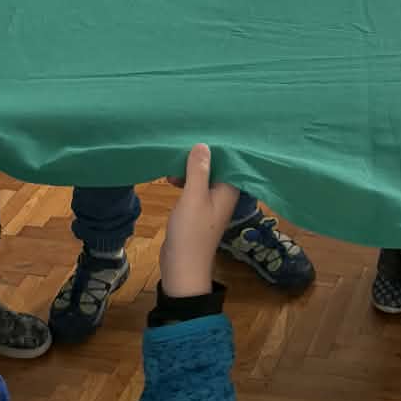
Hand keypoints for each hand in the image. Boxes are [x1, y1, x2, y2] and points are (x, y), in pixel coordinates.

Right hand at [159, 144, 240, 297]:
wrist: (182, 269)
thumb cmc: (191, 232)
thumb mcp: (193, 197)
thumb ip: (198, 171)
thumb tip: (204, 144)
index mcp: (229, 190)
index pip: (230, 161)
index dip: (217, 146)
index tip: (204, 130)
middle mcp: (224, 195)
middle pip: (216, 168)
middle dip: (200, 156)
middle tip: (183, 142)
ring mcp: (211, 204)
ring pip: (203, 178)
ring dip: (190, 169)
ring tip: (172, 161)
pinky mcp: (198, 211)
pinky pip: (195, 189)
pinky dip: (185, 181)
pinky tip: (171, 178)